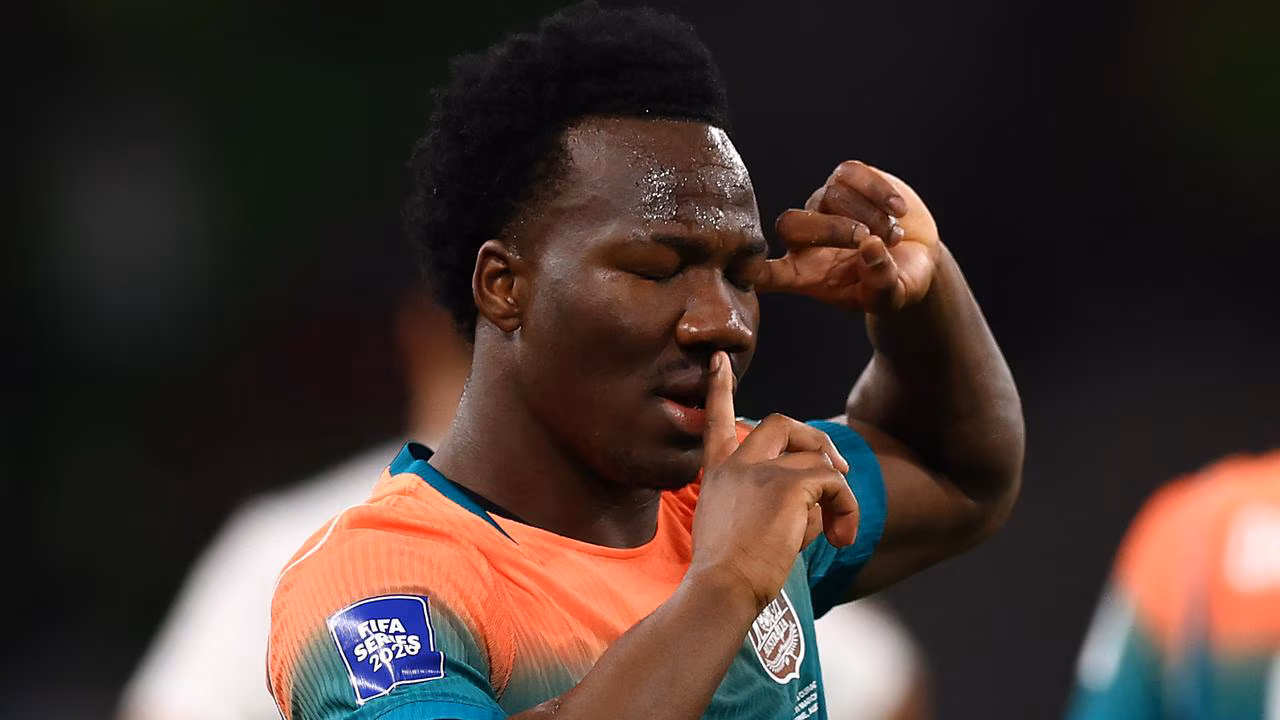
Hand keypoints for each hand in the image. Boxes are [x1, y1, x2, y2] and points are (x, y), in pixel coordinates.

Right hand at [687, 351, 859, 611]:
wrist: (722, 589)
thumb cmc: (729, 574)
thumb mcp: (740, 529)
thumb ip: (772, 506)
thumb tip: (819, 506)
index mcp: (718, 474)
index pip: (716, 420)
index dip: (720, 388)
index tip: (720, 358)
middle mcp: (737, 465)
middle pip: (777, 423)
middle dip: (812, 437)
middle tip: (836, 470)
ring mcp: (761, 471)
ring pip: (816, 460)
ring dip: (836, 495)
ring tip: (837, 533)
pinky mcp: (788, 485)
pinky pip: (832, 483)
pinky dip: (846, 507)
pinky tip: (841, 538)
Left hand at [755, 161, 940, 313]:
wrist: (918, 256)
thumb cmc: (896, 283)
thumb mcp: (893, 296)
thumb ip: (880, 282)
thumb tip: (870, 247)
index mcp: (806, 274)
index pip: (767, 274)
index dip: (752, 271)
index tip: (742, 270)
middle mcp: (806, 238)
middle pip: (791, 224)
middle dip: (833, 230)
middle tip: (871, 242)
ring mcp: (823, 206)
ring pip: (830, 196)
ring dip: (869, 215)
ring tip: (894, 236)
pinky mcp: (845, 180)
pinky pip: (850, 173)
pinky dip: (877, 190)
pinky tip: (897, 209)